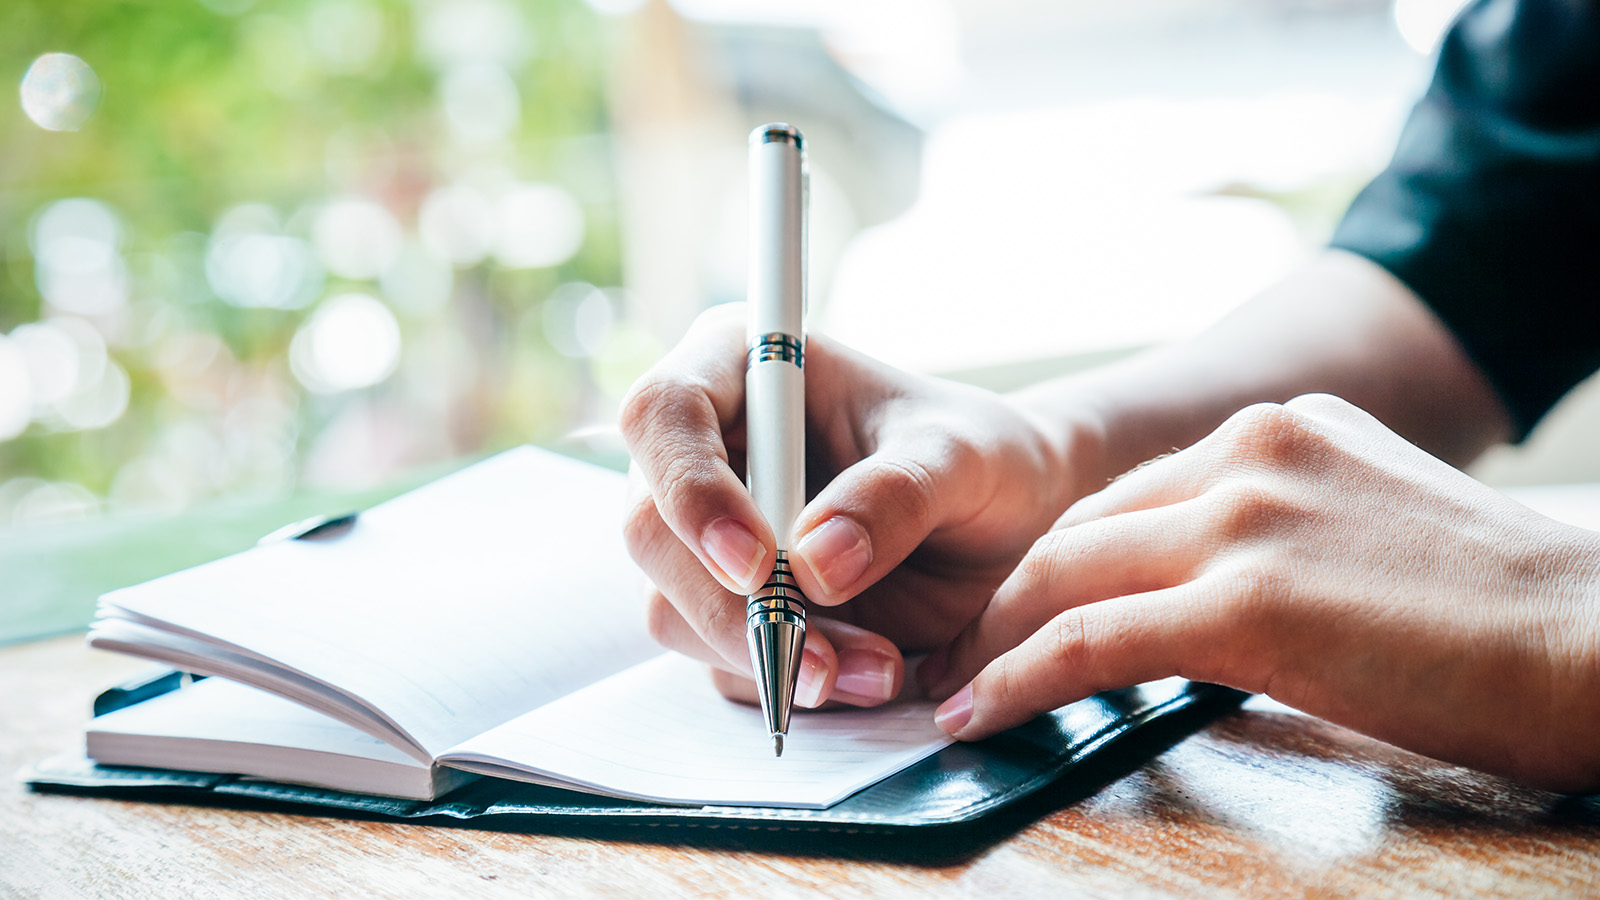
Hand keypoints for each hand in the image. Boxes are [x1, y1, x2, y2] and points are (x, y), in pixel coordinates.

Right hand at [620, 304, 1094, 708]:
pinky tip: (866, 675)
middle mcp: (705, 449)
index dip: (691, 490)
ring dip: (768, 656)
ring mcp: (704, 535)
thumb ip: (894, 495)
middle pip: (650, 529)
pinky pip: (720, 660)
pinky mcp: (727, 606)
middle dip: (731, 606)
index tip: (756, 562)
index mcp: (740, 367)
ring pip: (673, 608)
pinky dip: (786, 681)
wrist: (1010, 526)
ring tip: (877, 669)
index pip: (663, 414)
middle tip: (819, 658)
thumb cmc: (982, 458)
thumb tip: (814, 565)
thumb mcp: (962, 458)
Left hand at [921, 393, 1599, 790]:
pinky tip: (981, 713)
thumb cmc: (1501, 609)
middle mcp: (1248, 453)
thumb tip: (1211, 590)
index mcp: (1280, 429)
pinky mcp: (1242, 602)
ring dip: (994, 641)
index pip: (1130, 494)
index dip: (1062, 556)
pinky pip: (1089, 641)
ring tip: (954, 689)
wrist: (1596, 636)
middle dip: (1009, 595)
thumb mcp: (1372, 524)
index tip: (1021, 604)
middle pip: (1080, 527)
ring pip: (1065, 576)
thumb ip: (1284, 529)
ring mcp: (1242, 520)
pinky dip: (1018, 680)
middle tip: (962, 650)